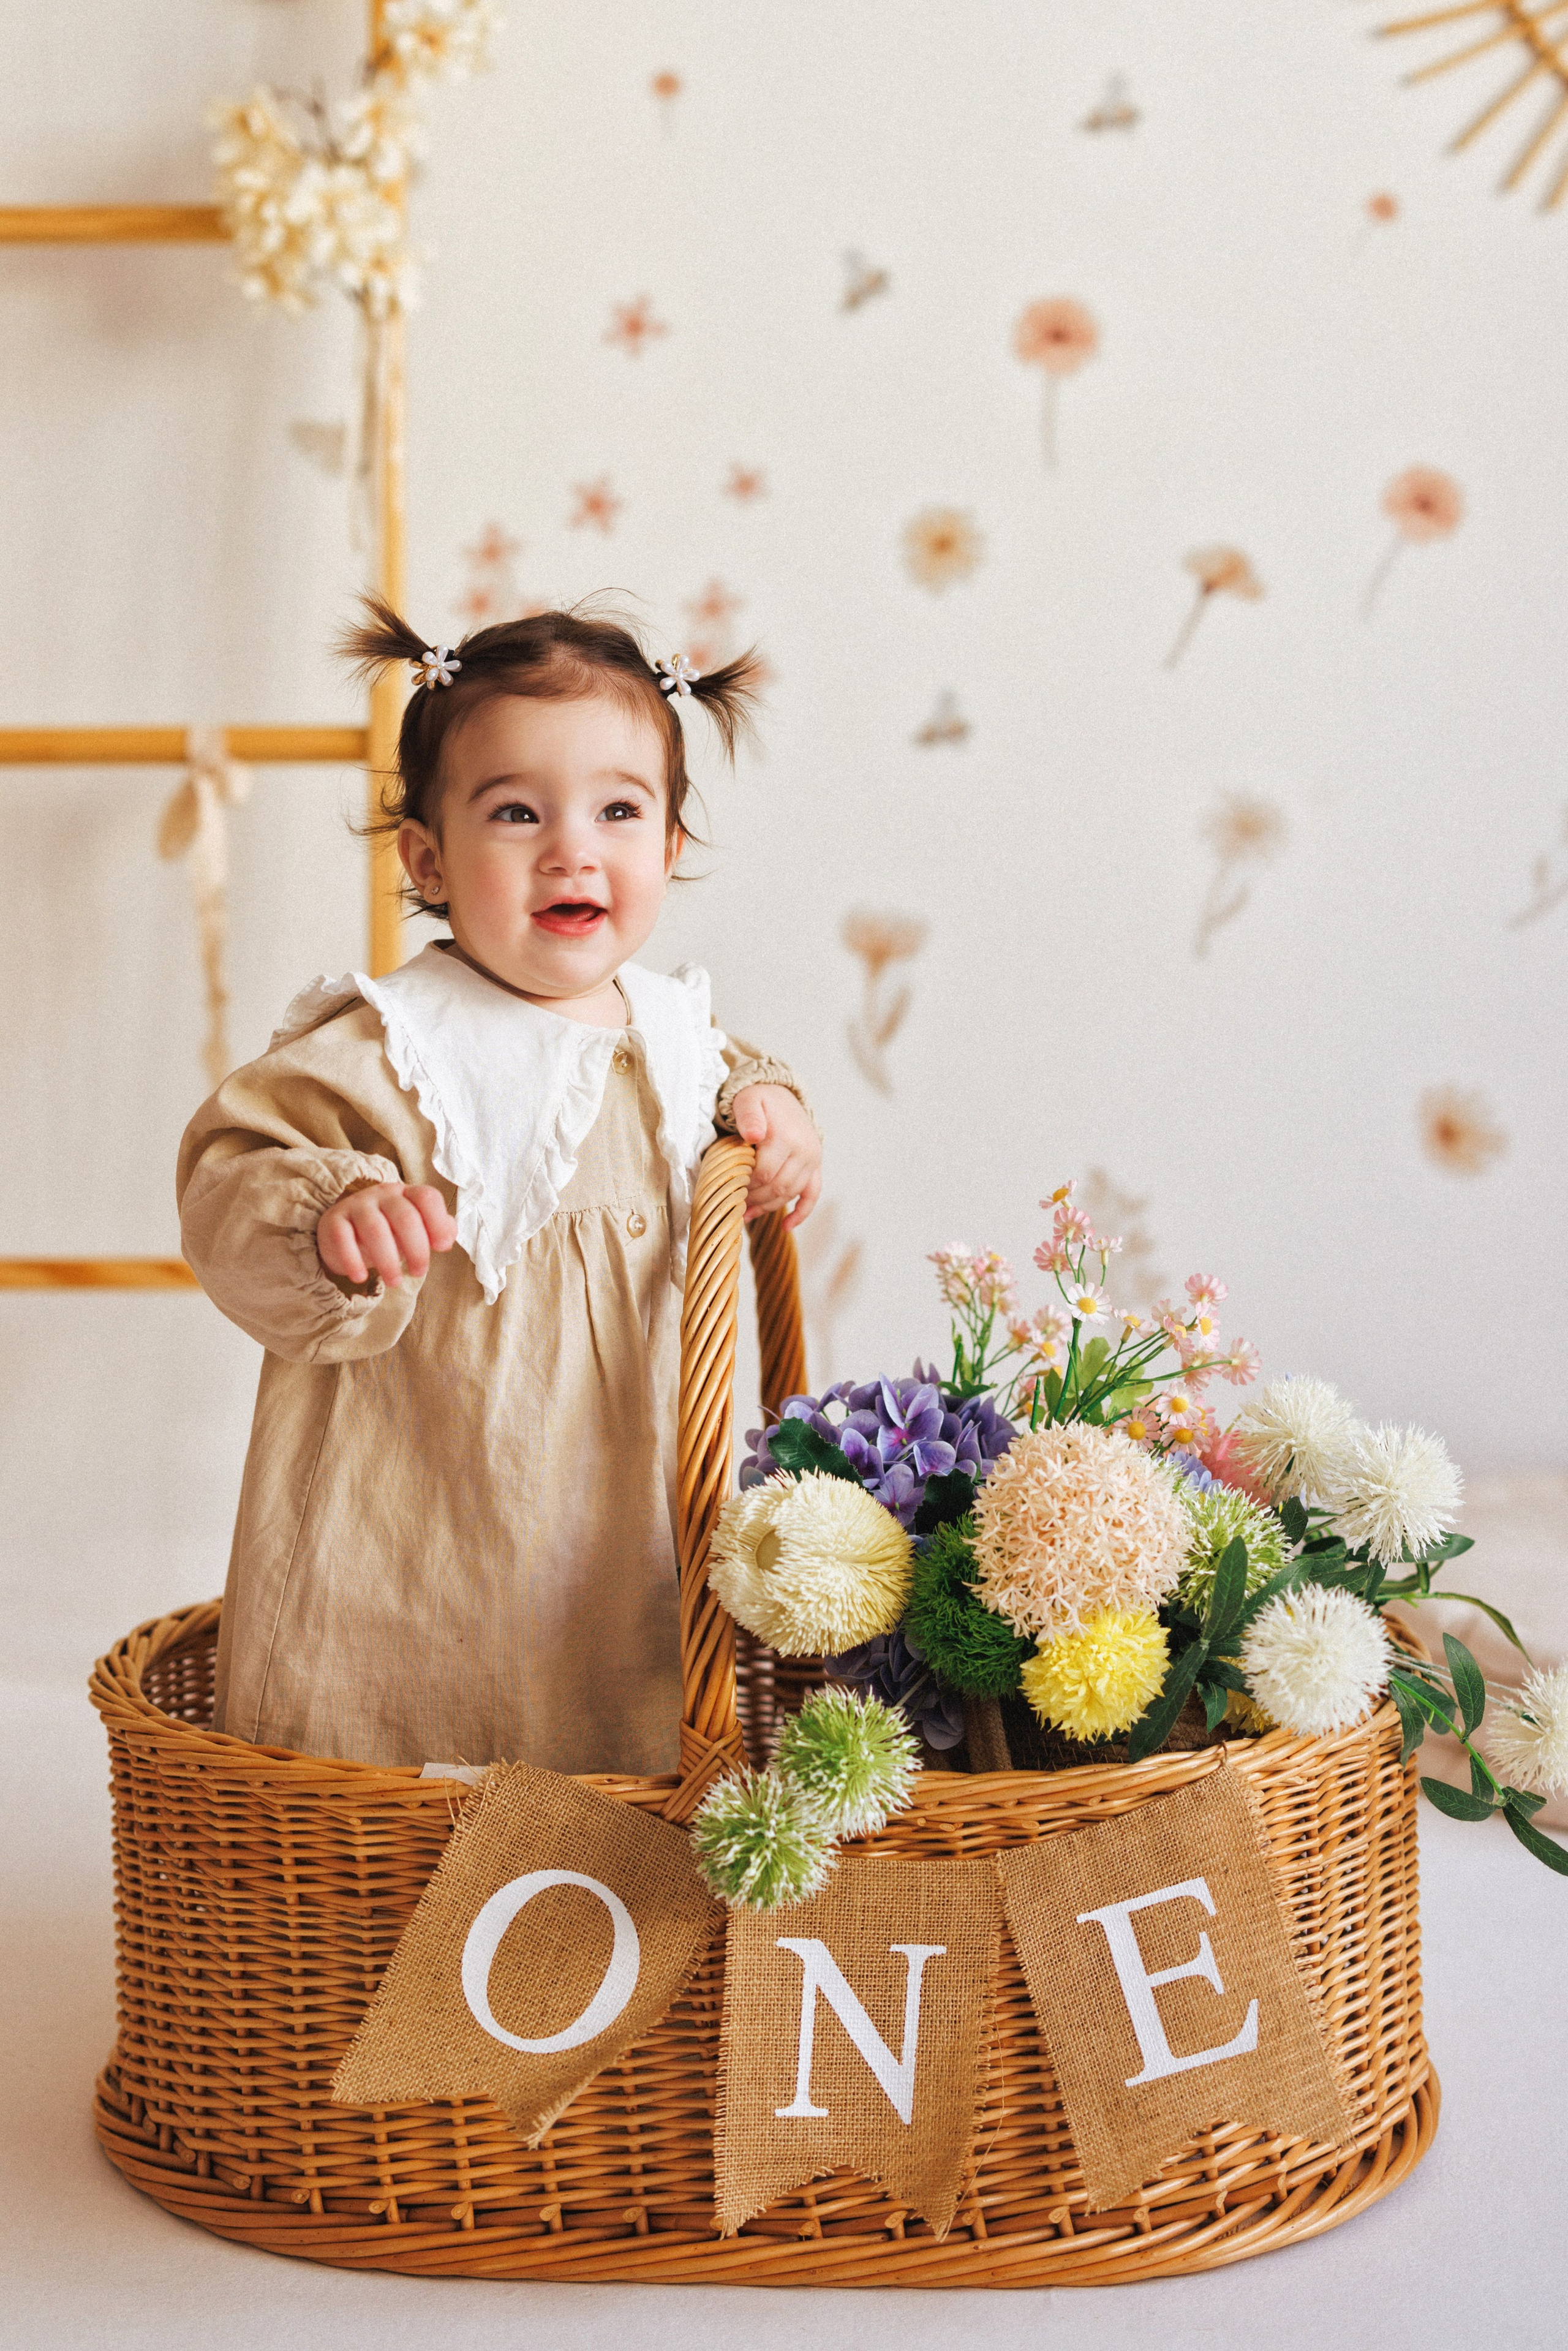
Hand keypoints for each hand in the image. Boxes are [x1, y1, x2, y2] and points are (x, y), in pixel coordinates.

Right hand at [317, 1181, 455, 1289]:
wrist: (345, 1233)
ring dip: (387, 1260)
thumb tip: (447, 1238)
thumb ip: (437, 1230)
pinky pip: (342, 1238)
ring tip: (394, 1281)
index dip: (438, 1222)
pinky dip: (352, 1260)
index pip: (427, 1197)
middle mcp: (383, 1195)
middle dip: (416, 1248)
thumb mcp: (415, 1230)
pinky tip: (361, 1277)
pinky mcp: (333, 1221)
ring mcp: (357, 1205)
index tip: (442, 1248)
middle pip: (405, 1216)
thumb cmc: (389, 1232)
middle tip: (418, 1272)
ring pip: (375, 1228)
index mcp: (407, 1194)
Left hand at [730, 1085, 821, 1229]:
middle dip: (754, 1199)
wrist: (781, 1095)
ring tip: (746, 1214)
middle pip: (777, 1187)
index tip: (730, 1188)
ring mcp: (812, 1159)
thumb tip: (753, 1135)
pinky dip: (801, 1213)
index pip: (764, 1174)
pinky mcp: (816, 1166)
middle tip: (734, 1203)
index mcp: (786, 1136)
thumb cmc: (759, 1100)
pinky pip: (813, 1194)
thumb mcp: (748, 1100)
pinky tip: (786, 1226)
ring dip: (769, 1208)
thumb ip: (748, 1116)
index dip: (746, 1186)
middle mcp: (804, 1150)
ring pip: (790, 1193)